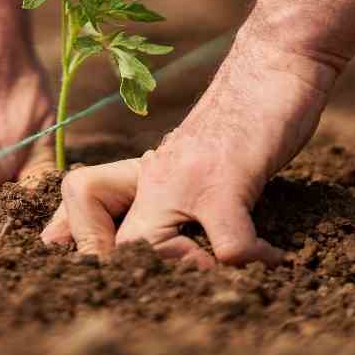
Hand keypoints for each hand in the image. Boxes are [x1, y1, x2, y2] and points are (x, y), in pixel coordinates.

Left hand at [42, 32, 336, 264]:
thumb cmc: (244, 117)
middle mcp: (152, 179)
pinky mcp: (225, 179)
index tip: (100, 276)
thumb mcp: (194, 160)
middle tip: (169, 292)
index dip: (81, 244)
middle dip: (126, 279)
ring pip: (147, 250)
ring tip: (221, 277)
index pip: (79, 206)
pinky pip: (227, 245)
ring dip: (186, 276)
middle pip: (102, 244)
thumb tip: (170, 243)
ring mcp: (184, 179)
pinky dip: (252, 261)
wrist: (274, 62)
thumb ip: (173, 196)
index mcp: (142, 176)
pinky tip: (275, 258)